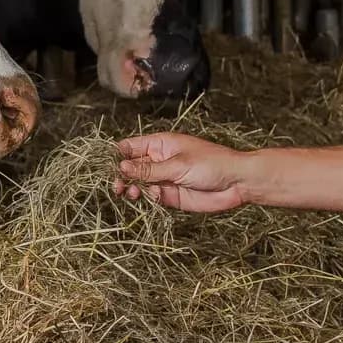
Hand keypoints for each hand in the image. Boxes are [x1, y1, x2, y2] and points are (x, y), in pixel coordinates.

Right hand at [112, 132, 253, 213]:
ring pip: (138, 183)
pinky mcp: (170, 196)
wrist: (236, 183)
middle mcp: (159, 161)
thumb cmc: (212, 164)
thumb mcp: (177, 164)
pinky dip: (145, 198)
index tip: (105, 165)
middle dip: (120, 175)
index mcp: (160, 144)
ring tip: (130, 192)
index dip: (116, 154)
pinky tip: (147, 197)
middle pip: (130, 167)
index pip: (130, 146)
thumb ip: (149, 169)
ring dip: (131, 188)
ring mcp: (164, 178)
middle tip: (116, 185)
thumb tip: (121, 166)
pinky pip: (151, 197)